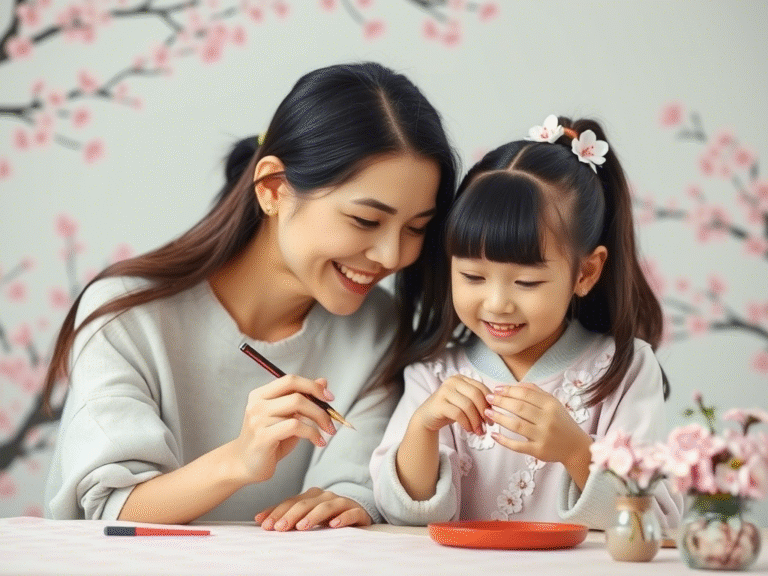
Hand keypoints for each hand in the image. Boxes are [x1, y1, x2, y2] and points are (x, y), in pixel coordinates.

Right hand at [231, 375, 337, 483]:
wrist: (243, 465)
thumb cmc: (268, 441)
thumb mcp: (287, 417)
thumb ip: (303, 399)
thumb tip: (323, 382)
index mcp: (261, 394)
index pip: (290, 380)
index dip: (313, 386)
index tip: (329, 397)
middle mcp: (257, 404)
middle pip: (296, 394)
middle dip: (320, 407)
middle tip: (332, 420)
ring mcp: (258, 419)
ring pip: (298, 409)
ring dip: (319, 420)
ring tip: (328, 432)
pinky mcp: (263, 436)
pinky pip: (295, 427)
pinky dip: (312, 433)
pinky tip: (319, 441)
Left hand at [255, 487, 371, 530]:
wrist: (358, 515)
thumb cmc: (327, 518)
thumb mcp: (306, 516)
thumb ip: (286, 516)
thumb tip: (259, 520)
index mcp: (311, 496)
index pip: (291, 502)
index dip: (277, 512)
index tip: (264, 525)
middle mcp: (325, 496)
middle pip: (306, 504)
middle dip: (291, 515)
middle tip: (279, 528)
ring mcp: (342, 502)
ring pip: (326, 507)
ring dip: (313, 516)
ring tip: (302, 527)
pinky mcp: (357, 511)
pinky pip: (350, 513)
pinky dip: (343, 518)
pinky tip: (334, 525)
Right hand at [412, 374, 491, 434]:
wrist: (427, 417)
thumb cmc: (450, 410)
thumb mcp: (465, 403)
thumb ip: (477, 401)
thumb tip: (495, 410)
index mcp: (461, 379)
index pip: (481, 388)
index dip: (490, 403)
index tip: (493, 416)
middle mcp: (452, 381)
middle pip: (476, 395)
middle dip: (484, 412)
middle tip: (488, 425)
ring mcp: (444, 391)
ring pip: (468, 405)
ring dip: (476, 421)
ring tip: (479, 431)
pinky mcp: (439, 403)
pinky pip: (458, 414)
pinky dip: (467, 424)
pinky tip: (469, 430)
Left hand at [485, 382, 591, 465]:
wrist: (575, 446)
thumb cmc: (560, 421)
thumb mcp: (553, 403)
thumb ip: (534, 392)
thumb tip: (512, 385)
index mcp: (551, 405)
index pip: (526, 394)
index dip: (509, 390)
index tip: (496, 389)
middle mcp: (547, 420)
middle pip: (519, 408)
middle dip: (501, 402)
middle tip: (488, 398)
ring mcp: (543, 436)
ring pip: (516, 425)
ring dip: (499, 418)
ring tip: (488, 412)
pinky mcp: (539, 451)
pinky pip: (518, 446)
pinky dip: (504, 441)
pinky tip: (494, 435)